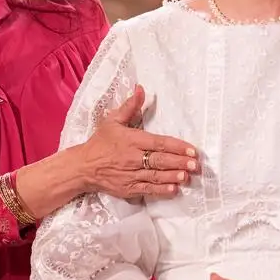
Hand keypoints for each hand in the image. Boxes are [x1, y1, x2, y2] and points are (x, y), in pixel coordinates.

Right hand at [72, 85, 201, 200]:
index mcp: (132, 140)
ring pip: (155, 176)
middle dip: (179, 162)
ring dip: (172, 176)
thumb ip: (130, 106)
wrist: (83, 167)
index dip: (176, 146)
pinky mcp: (128, 189)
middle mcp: (133, 158)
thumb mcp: (112, 121)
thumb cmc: (100, 143)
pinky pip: (147, 190)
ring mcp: (130, 175)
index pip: (158, 143)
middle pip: (160, 160)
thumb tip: (141, 89)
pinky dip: (160, 190)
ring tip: (187, 176)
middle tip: (196, 165)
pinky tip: (173, 189)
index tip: (191, 149)